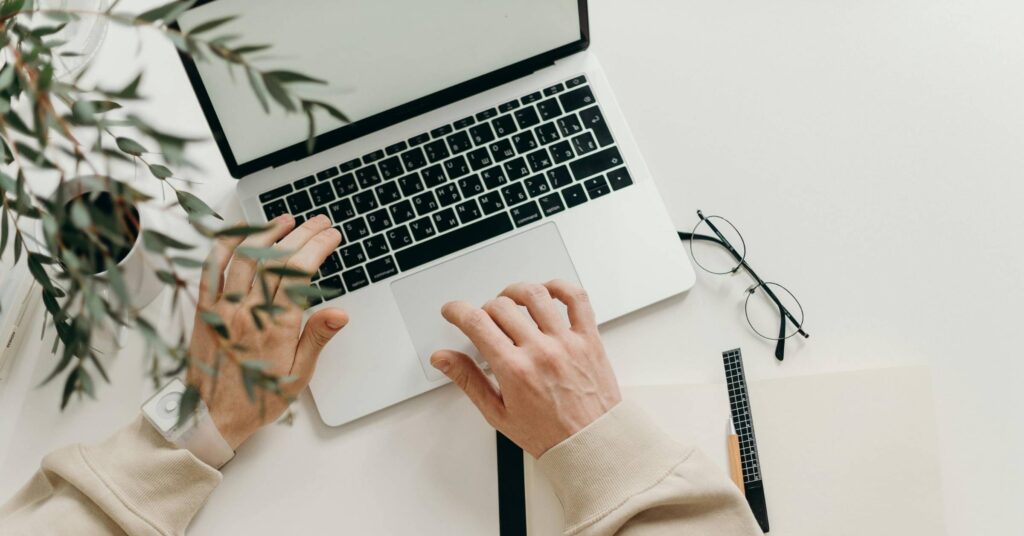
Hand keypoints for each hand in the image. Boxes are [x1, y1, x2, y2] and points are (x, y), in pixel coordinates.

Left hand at [187, 214, 347, 448]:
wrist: (210, 417)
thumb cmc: (256, 399)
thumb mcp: (297, 376)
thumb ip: (317, 339)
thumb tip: (339, 313)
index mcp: (275, 328)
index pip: (300, 274)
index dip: (318, 248)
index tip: (331, 236)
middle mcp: (248, 312)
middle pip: (277, 259)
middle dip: (302, 234)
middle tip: (319, 223)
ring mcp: (223, 308)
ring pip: (246, 257)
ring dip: (268, 233)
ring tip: (286, 220)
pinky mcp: (204, 309)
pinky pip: (211, 268)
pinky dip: (225, 245)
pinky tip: (241, 233)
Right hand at [431, 281, 621, 456]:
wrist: (592, 444)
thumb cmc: (549, 434)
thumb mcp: (498, 413)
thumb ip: (468, 380)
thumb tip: (443, 359)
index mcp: (515, 370)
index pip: (476, 323)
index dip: (457, 311)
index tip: (453, 311)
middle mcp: (541, 351)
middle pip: (501, 306)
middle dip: (484, 309)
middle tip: (484, 321)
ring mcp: (567, 342)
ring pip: (535, 295)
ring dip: (515, 292)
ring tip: (510, 302)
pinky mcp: (589, 339)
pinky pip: (577, 299)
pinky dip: (560, 287)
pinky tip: (548, 293)